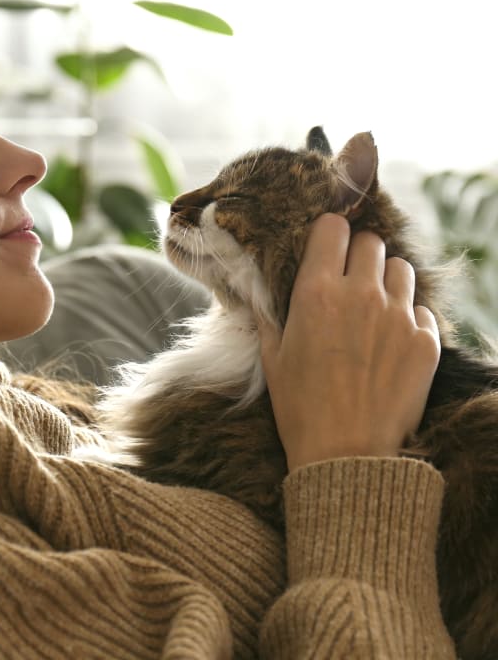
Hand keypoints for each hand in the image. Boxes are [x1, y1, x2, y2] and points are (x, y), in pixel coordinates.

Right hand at [258, 213, 440, 470]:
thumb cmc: (300, 407)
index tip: (325, 245)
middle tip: (348, 278)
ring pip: (401, 268)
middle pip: (370, 242)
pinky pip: (421, 309)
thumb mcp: (272, 356)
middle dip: (358, 253)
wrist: (345, 456)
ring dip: (386, 279)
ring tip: (373, 305)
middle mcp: (361, 295)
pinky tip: (391, 340)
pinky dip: (408, 317)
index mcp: (317, 293)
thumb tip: (258, 289)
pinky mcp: (426, 342)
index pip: (332, 227)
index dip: (327, 232)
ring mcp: (399, 317)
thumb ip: (268, 314)